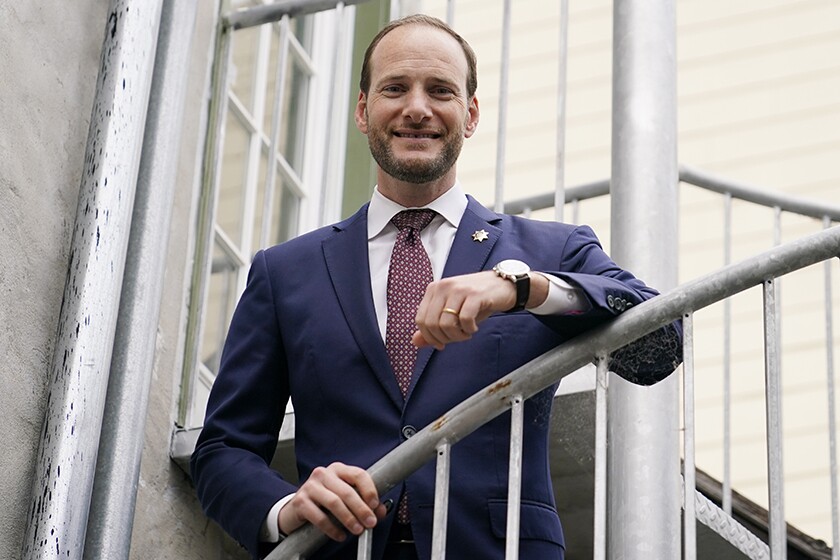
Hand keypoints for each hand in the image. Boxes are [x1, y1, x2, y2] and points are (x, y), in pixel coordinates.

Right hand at [278, 462, 385, 541]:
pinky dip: (332, 528)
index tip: (375, 505)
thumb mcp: (345, 498)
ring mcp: (310, 486)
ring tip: (357, 530)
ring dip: (348, 519)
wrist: (296, 508)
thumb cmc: (324, 501)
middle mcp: (324, 474)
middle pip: (347, 491)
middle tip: (370, 522)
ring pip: (334, 503)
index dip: (369, 490)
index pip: (358, 474)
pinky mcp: (300, 501)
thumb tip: (380, 512)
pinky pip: (319, 517)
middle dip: (361, 509)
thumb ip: (364, 503)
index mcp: (338, 469)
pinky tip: (340, 535)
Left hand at [412, 270, 547, 348]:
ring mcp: (458, 289)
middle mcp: (443, 286)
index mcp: (433, 289)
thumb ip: (432, 327)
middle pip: (431, 324)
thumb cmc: (476, 301)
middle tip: (457, 338)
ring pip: (447, 324)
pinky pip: (465, 320)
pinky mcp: (474, 294)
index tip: (442, 343)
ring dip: (457, 336)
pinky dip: (469, 330)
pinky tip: (474, 327)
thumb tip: (415, 342)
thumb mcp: (452, 313)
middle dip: (444, 338)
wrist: (503, 285)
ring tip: (467, 333)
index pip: (420, 320)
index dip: (430, 337)